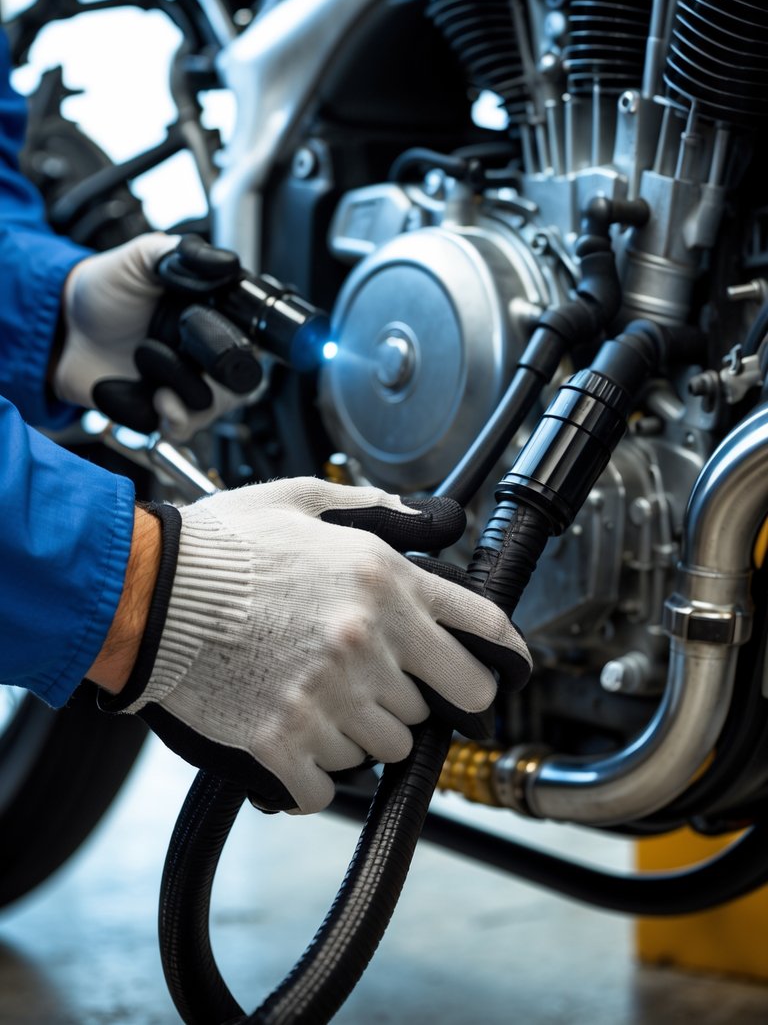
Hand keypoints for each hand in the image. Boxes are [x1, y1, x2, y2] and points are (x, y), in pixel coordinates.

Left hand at [53, 232, 245, 439]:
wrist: (59, 327)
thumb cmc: (102, 289)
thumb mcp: (142, 257)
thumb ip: (186, 254)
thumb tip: (229, 263)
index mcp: (213, 313)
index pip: (255, 336)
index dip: (249, 341)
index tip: (236, 338)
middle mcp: (205, 353)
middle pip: (245, 380)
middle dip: (223, 375)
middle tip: (195, 357)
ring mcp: (185, 384)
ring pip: (215, 406)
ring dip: (185, 388)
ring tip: (148, 360)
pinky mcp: (161, 411)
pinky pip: (182, 426)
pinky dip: (170, 415)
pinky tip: (154, 397)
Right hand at [100, 478, 531, 814]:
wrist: (147, 592)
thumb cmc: (220, 546)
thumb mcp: (303, 500)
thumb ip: (374, 509)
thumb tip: (426, 517)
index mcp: (382, 579)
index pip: (480, 632)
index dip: (503, 659)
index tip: (505, 674)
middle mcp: (367, 640)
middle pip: (438, 702)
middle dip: (417, 696)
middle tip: (378, 683)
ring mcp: (328, 695)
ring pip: (387, 746)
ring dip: (366, 732)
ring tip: (323, 701)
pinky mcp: (284, 739)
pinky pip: (328, 785)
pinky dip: (317, 773)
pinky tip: (297, 743)